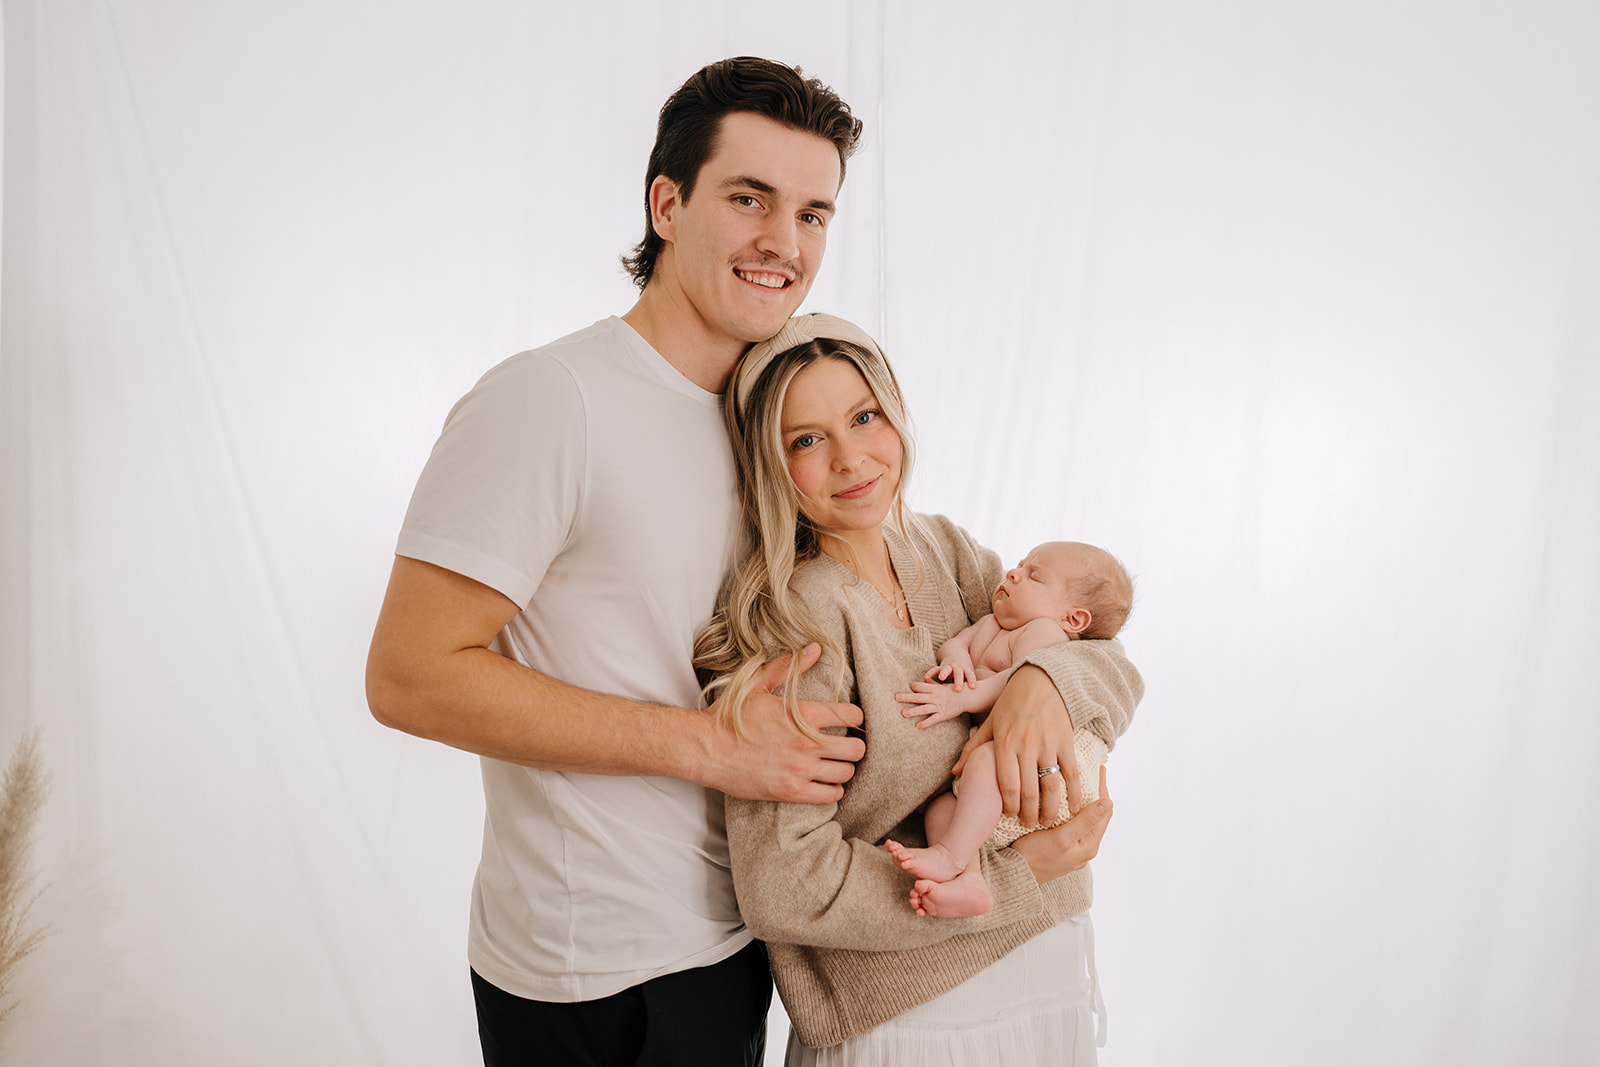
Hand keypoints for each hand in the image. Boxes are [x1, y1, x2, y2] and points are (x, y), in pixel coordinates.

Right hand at [707, 644, 864, 804]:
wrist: (706, 749)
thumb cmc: (730, 717)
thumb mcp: (758, 685)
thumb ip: (789, 666)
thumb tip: (815, 648)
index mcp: (803, 715)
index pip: (852, 716)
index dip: (855, 717)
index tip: (849, 720)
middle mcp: (808, 743)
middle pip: (857, 749)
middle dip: (854, 746)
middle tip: (844, 745)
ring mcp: (801, 770)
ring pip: (847, 773)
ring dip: (843, 768)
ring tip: (834, 765)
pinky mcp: (791, 792)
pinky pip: (830, 796)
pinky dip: (832, 790)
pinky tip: (824, 783)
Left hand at [896, 681, 966, 727]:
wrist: (968, 697)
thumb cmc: (954, 690)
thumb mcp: (943, 686)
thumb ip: (933, 684)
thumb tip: (924, 679)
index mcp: (934, 689)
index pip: (921, 687)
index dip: (914, 687)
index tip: (909, 688)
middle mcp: (935, 697)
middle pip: (919, 697)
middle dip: (907, 697)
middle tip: (896, 697)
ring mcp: (939, 706)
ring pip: (924, 708)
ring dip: (913, 711)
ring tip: (903, 713)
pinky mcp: (944, 715)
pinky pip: (933, 719)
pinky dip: (926, 723)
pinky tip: (918, 726)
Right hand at [924, 649, 976, 689]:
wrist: (957, 653)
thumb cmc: (965, 670)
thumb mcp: (969, 676)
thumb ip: (972, 686)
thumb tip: (980, 699)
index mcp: (966, 670)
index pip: (970, 675)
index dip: (972, 680)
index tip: (973, 686)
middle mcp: (958, 667)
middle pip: (958, 673)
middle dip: (958, 681)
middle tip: (958, 688)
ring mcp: (949, 666)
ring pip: (946, 669)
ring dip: (944, 673)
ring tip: (941, 678)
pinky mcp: (941, 667)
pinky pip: (935, 669)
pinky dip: (930, 673)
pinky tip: (926, 677)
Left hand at [984, 665, 1079, 827]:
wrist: (1041, 679)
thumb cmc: (1011, 701)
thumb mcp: (990, 723)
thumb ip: (973, 749)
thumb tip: (954, 772)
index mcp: (1004, 743)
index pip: (1006, 785)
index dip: (1009, 805)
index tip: (1009, 816)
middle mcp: (1026, 746)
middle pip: (1028, 791)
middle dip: (1028, 813)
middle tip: (1029, 825)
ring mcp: (1048, 745)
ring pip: (1050, 786)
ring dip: (1050, 809)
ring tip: (1047, 822)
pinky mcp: (1065, 741)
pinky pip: (1071, 772)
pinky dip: (1074, 792)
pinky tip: (1073, 807)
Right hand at [1010, 766, 1111, 883]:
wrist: (1015, 875)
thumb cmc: (1036, 856)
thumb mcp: (1062, 837)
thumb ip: (1085, 821)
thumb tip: (1108, 802)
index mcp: (1089, 846)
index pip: (1105, 812)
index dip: (1103, 789)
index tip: (1099, 769)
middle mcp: (1084, 849)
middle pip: (1096, 815)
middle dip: (1095, 793)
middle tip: (1090, 772)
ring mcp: (1073, 849)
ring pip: (1084, 819)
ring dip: (1083, 801)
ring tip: (1078, 782)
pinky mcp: (1061, 848)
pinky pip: (1073, 825)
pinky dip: (1072, 810)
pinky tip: (1064, 802)